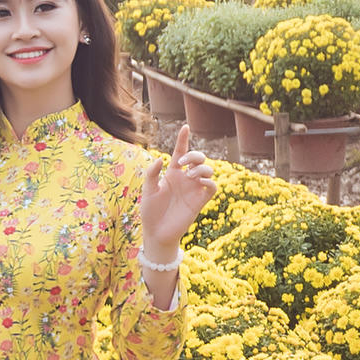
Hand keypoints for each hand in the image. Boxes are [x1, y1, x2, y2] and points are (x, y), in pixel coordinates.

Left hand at [136, 125, 209, 257]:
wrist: (156, 233)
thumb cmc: (150, 212)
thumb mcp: (147, 190)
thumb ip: (152, 174)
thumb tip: (161, 159)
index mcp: (172, 173)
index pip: (180, 152)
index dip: (183, 139)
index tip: (185, 127)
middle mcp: (185, 179)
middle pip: (198, 158)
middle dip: (195, 155)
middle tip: (184, 163)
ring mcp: (194, 189)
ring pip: (208, 170)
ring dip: (202, 168)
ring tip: (190, 176)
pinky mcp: (200, 201)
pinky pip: (212, 187)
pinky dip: (209, 181)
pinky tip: (200, 182)